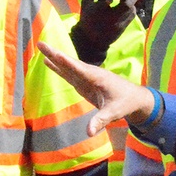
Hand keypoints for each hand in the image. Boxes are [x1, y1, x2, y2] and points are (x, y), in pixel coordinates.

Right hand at [38, 41, 154, 134]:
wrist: (134, 98)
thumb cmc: (125, 103)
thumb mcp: (114, 113)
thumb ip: (101, 120)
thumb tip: (89, 132)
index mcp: (97, 78)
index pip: (78, 69)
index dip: (65, 62)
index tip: (54, 53)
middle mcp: (90, 74)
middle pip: (69, 64)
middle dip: (55, 54)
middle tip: (40, 43)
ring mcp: (87, 77)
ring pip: (68, 66)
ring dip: (54, 58)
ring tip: (41, 48)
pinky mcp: (85, 82)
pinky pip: (69, 73)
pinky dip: (59, 67)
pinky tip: (49, 62)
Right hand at [73, 0, 138, 59]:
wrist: (91, 40)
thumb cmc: (88, 20)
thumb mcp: (86, 4)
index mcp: (98, 12)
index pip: (105, 3)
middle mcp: (110, 18)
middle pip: (125, 6)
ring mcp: (118, 24)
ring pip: (131, 11)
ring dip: (132, 3)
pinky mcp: (123, 29)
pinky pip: (131, 17)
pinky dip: (132, 10)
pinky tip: (130, 5)